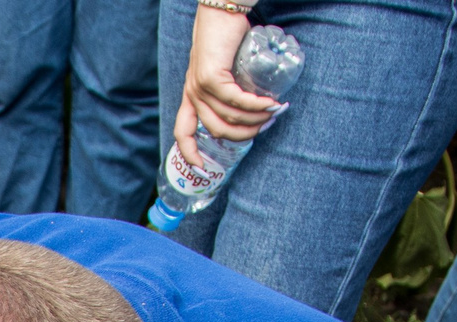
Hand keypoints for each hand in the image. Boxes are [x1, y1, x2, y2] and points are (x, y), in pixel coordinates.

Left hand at [174, 7, 280, 170]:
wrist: (220, 9)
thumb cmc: (226, 38)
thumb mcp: (223, 70)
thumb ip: (229, 89)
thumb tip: (251, 111)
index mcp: (191, 96)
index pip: (182, 132)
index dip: (189, 154)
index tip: (203, 169)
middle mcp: (192, 94)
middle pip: (216, 130)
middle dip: (244, 135)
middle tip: (266, 126)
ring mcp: (199, 86)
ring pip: (229, 117)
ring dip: (255, 119)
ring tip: (273, 112)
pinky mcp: (211, 76)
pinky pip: (235, 101)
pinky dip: (254, 105)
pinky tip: (269, 103)